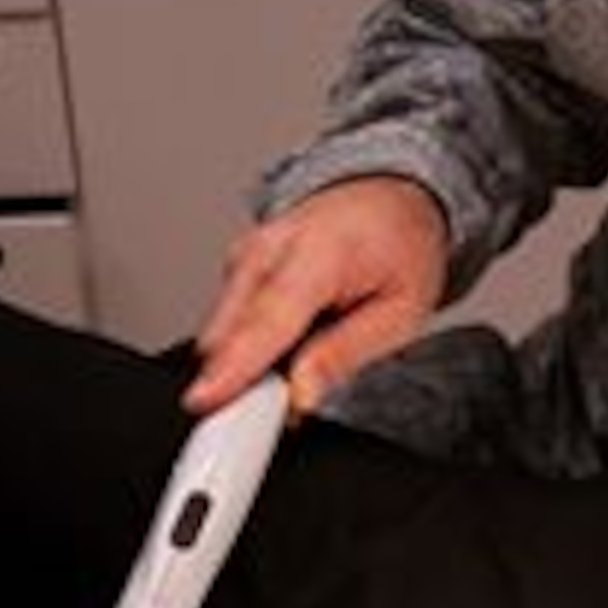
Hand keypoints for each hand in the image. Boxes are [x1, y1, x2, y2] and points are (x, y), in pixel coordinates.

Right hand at [185, 176, 448, 416]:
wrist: (389, 196)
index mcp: (321, 252)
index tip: (204, 401)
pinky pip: (229, 317)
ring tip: (303, 351)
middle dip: (242, 378)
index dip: (233, 367)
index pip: (268, 319)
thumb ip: (345, 353)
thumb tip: (300, 394)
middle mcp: (272, 245)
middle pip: (230, 331)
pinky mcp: (237, 262)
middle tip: (275, 411)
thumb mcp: (402, 310)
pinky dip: (250, 338)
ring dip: (248, 359)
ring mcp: (248, 250)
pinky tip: (290, 332)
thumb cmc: (401, 247)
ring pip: (222, 330)